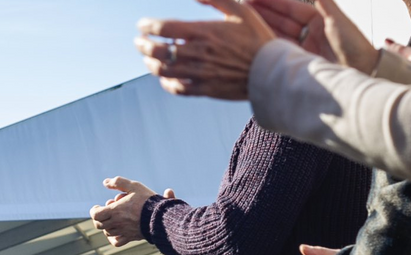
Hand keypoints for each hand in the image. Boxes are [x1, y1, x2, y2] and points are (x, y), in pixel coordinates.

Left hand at [90, 177, 158, 246]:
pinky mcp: (130, 237)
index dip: (94, 211)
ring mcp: (123, 231)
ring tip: (115, 217)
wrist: (162, 217)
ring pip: (107, 232)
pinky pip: (116, 242)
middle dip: (100, 217)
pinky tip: (116, 231)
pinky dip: (113, 238)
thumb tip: (105, 182)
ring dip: (107, 225)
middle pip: (99, 224)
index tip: (97, 207)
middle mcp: (117, 223)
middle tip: (107, 210)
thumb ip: (118, 182)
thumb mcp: (134, 186)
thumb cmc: (148, 200)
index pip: (95, 215)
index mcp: (116, 211)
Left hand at [137, 0, 275, 99]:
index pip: (164, 27)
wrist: (271, 70)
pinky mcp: (204, 89)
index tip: (142, 25)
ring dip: (151, 63)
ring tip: (148, 58)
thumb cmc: (257, 37)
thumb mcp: (240, 9)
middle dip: (143, 45)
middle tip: (139, 42)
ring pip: (164, 70)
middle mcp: (198, 53)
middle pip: (158, 50)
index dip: (148, 26)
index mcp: (204, 32)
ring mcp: (199, 73)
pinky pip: (177, 88)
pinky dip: (166, 83)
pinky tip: (165, 78)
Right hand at [247, 0, 377, 72]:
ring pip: (278, 34)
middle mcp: (309, 33)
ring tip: (244, 19)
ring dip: (262, 26)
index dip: (274, 2)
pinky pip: (281, 50)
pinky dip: (268, 44)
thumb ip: (324, 2)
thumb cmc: (355, 46)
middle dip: (263, 11)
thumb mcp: (337, 20)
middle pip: (282, 19)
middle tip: (243, 5)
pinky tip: (254, 38)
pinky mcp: (299, 63)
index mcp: (318, 20)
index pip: (291, 8)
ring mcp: (302, 48)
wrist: (361, 72)